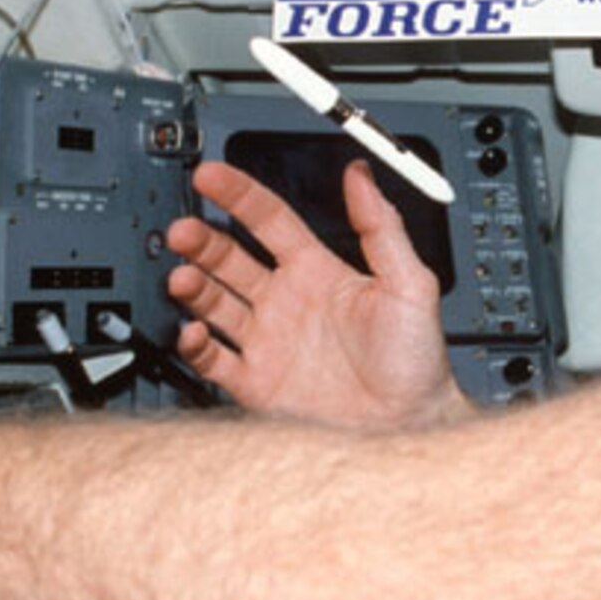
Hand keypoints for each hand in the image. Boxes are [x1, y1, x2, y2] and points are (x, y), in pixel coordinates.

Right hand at [166, 160, 468, 429]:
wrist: (410, 424)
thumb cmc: (417, 359)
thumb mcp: (410, 282)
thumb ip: (382, 226)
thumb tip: (362, 175)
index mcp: (317, 271)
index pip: (268, 220)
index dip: (239, 195)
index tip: (211, 175)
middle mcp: (286, 301)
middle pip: (229, 259)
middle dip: (202, 241)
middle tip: (184, 229)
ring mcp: (268, 341)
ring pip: (214, 304)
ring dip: (194, 287)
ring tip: (183, 278)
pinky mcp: (257, 383)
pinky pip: (213, 359)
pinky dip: (196, 345)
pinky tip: (194, 330)